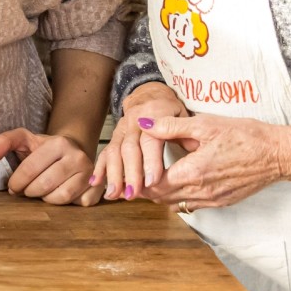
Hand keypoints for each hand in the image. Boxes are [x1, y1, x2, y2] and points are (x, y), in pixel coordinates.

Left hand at [0, 129, 100, 204]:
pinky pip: (75, 205)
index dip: (17, 182)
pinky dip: (63, 205)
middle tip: (25, 191)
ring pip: (60, 198)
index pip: (31, 169)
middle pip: (45, 185)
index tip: (12, 187)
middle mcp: (78, 158)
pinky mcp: (96, 191)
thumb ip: (4, 142)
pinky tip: (57, 195)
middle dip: (29, 191)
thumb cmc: (45, 148)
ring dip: (45, 198)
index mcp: (60, 144)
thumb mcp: (24, 139)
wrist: (75, 151)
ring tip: (41, 192)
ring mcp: (90, 175)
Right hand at [95, 82, 189, 201]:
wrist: (150, 96)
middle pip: (130, 148)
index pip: (151, 140)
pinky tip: (96, 182)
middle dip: (130, 173)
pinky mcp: (114, 136)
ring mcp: (122, 129)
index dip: (151, 161)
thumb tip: (194, 151)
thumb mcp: (184, 115)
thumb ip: (186, 133)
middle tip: (133, 193)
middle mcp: (134, 121)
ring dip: (113, 174)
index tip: (153, 181)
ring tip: (114, 194)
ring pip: (114, 152)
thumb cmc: (171, 110)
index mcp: (155, 114)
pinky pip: (105, 152)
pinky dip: (100, 168)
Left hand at [142, 116, 290, 211]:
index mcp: (193, 173)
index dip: (138, 180)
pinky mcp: (222, 201)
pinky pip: (193, 204)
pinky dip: (179, 197)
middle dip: (146, 188)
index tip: (128, 171)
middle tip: (133, 177)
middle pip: (161, 197)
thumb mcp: (206, 125)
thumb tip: (144, 123)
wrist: (278, 154)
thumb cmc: (245, 136)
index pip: (154, 184)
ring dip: (161, 195)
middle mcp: (201, 191)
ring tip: (151, 179)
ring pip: (176, 204)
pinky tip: (178, 183)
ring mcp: (213, 199)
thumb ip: (171, 127)